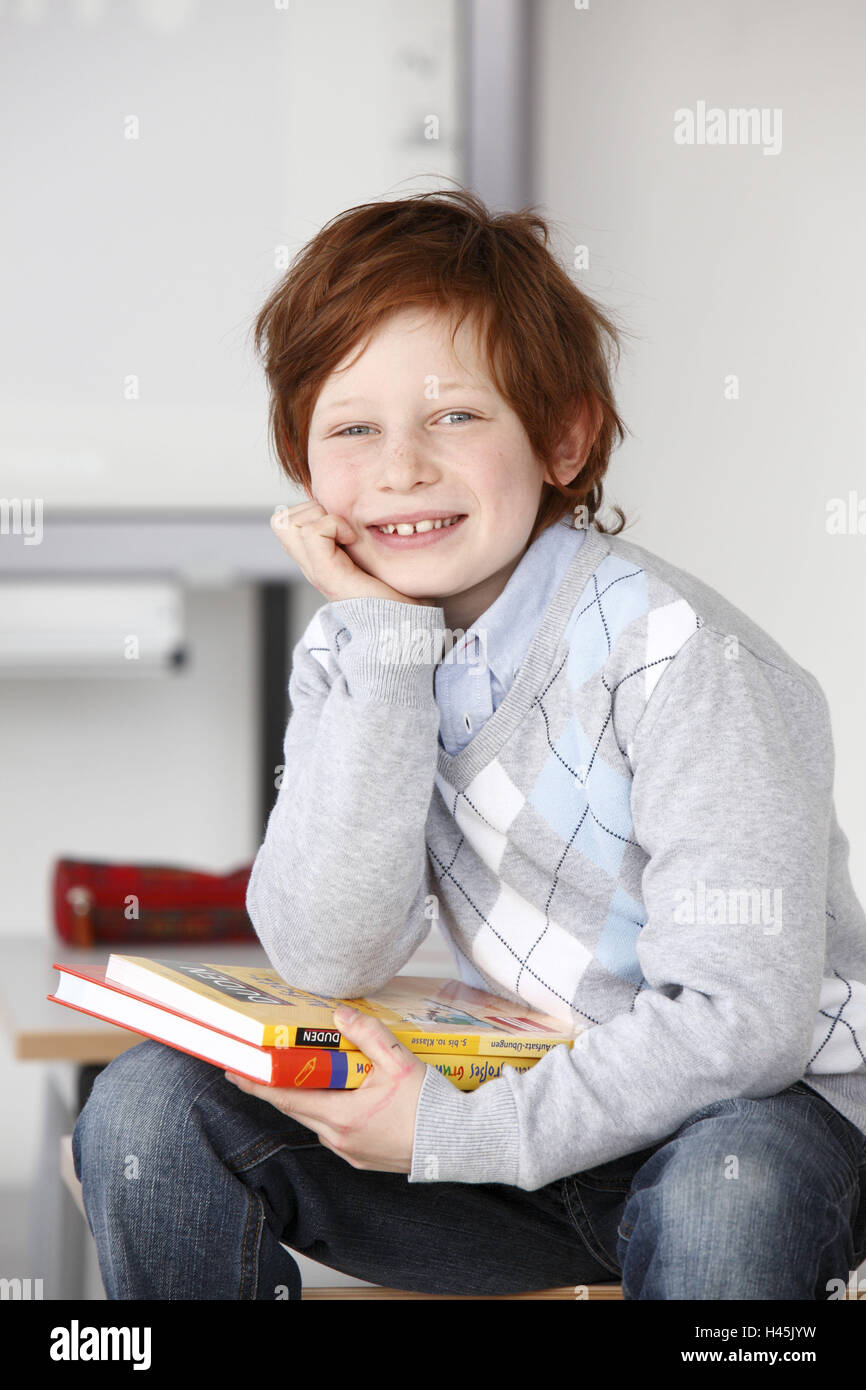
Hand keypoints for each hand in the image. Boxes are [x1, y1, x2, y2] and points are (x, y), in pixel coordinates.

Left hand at [224, 1006, 428, 1173]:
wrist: (456, 1142)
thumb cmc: (428, 1104)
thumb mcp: (399, 1061)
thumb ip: (367, 1033)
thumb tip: (339, 1011)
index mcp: (341, 1116)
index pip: (287, 1098)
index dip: (257, 1085)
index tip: (234, 1072)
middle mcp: (339, 1139)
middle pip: (296, 1109)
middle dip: (275, 1089)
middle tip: (255, 1070)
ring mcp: (350, 1151)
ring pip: (315, 1120)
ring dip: (306, 1100)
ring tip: (302, 1076)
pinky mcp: (362, 1157)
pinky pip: (334, 1132)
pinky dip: (328, 1112)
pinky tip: (340, 1096)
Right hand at [271, 499, 421, 604]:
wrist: (408, 628)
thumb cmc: (401, 596)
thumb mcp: (378, 558)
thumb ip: (363, 537)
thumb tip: (363, 511)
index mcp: (320, 561)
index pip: (288, 521)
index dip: (312, 510)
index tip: (346, 524)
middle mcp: (312, 567)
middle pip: (280, 520)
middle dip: (309, 509)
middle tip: (341, 525)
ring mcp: (317, 572)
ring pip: (285, 522)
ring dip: (319, 515)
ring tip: (347, 533)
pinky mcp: (329, 577)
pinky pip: (312, 533)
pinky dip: (332, 526)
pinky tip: (353, 540)